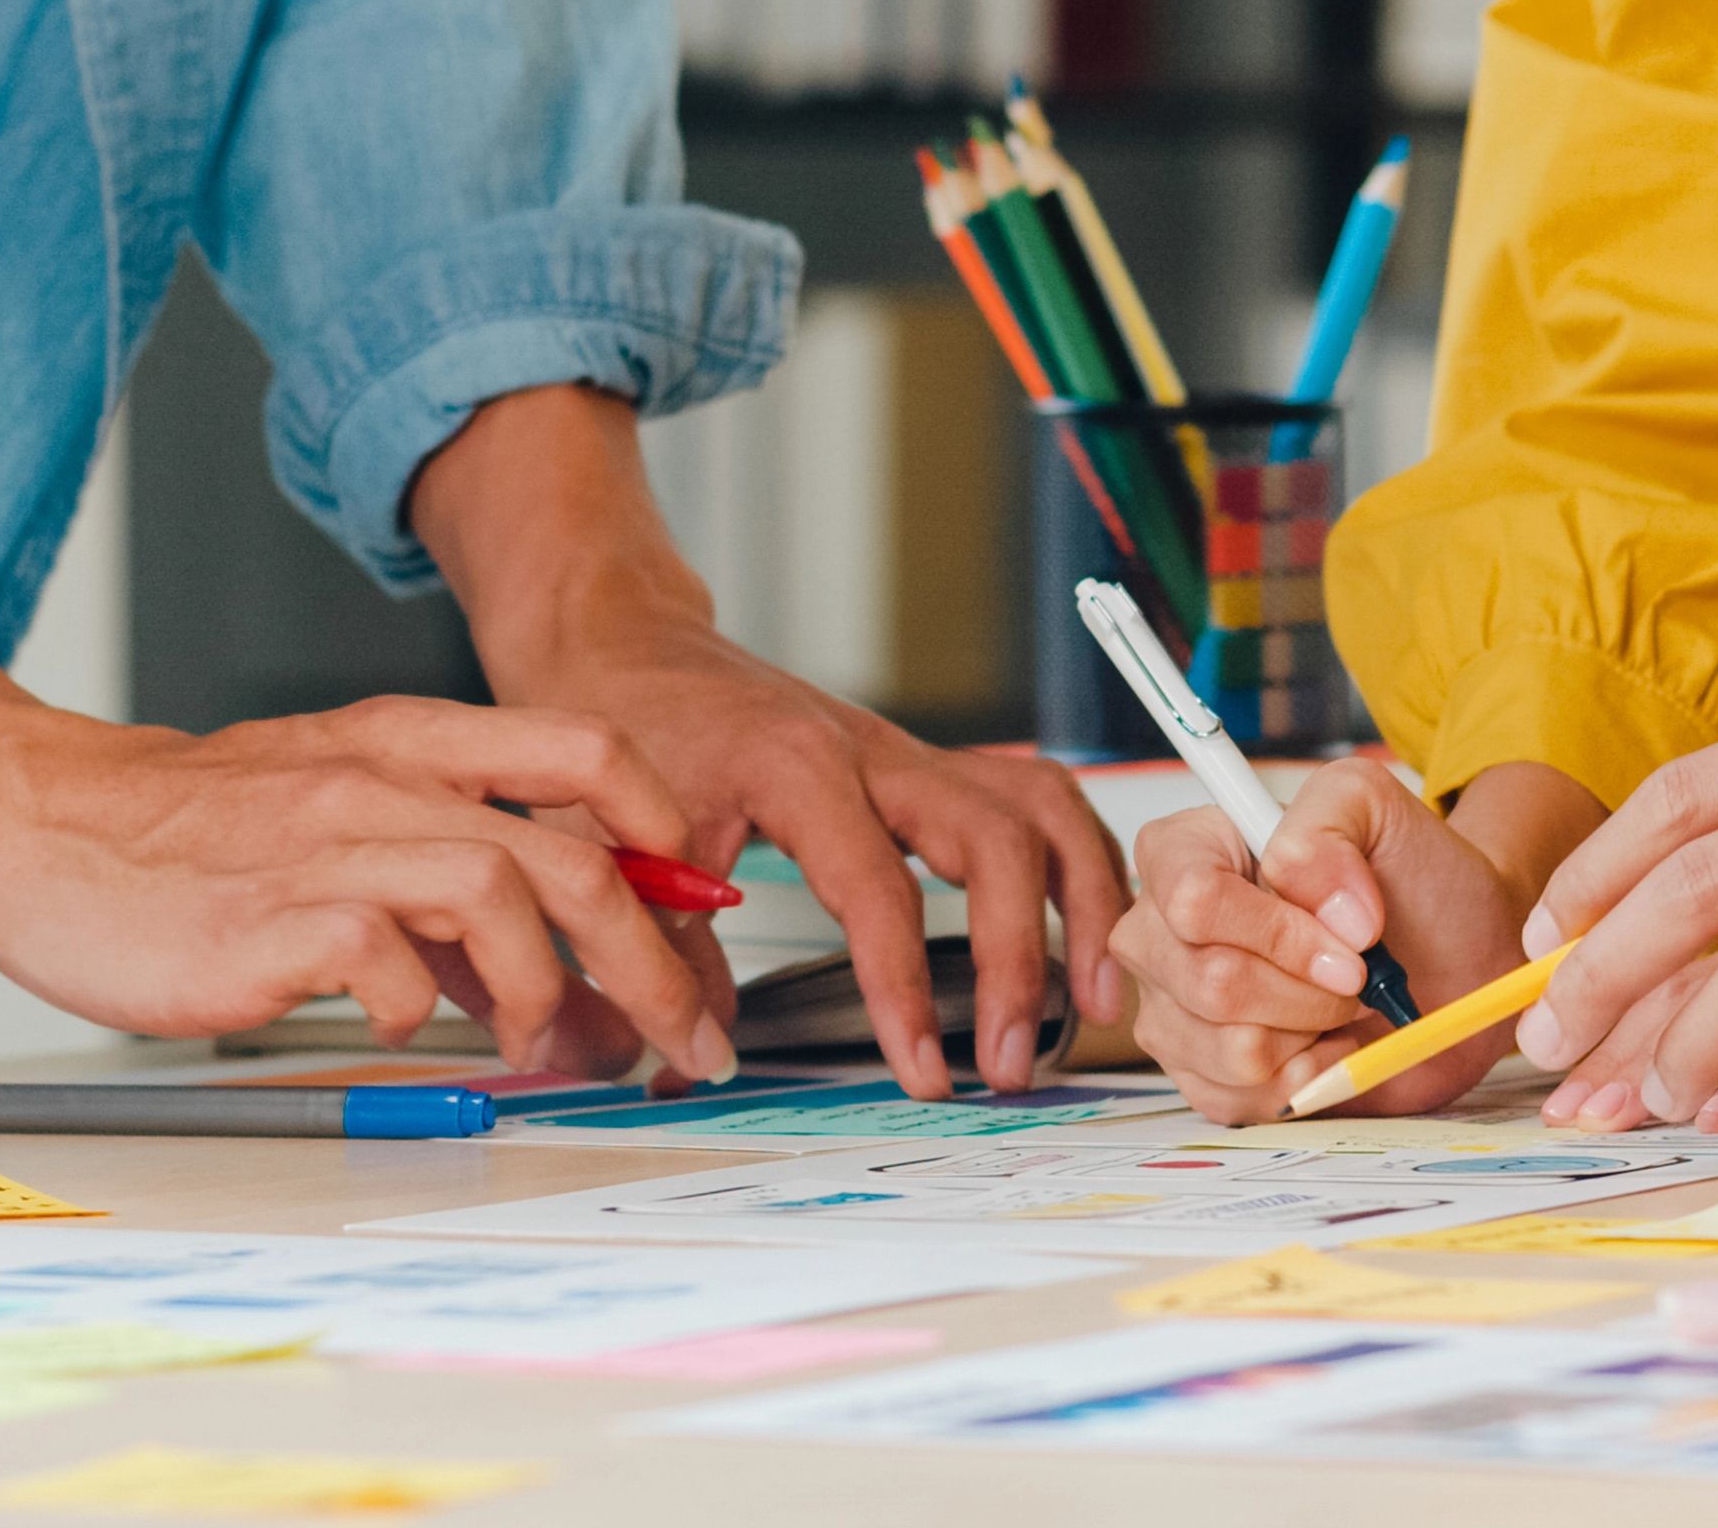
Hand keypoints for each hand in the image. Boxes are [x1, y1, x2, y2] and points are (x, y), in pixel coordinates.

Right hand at [0, 694, 735, 1082]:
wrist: (34, 821)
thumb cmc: (186, 833)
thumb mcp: (333, 816)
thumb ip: (439, 886)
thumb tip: (544, 979)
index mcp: (405, 742)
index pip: (583, 750)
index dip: (662, 825)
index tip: (702, 904)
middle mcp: (381, 783)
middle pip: (570, 851)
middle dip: (653, 957)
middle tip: (681, 1034)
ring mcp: (328, 848)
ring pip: (500, 889)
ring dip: (546, 986)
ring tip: (537, 1042)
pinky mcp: (271, 922)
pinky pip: (390, 964)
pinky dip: (423, 1009)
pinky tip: (406, 1027)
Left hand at [489, 611, 1124, 1096]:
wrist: (632, 645)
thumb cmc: (624, 732)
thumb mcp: (617, 843)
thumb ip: (664, 951)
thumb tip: (703, 1055)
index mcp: (797, 766)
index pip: (878, 888)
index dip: (906, 988)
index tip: (924, 1070)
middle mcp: (874, 751)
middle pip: (996, 837)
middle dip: (1021, 958)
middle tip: (1011, 1061)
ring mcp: (913, 754)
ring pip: (1042, 805)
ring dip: (1086, 902)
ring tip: (1100, 1000)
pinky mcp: (930, 768)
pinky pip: (1036, 803)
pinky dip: (1080, 866)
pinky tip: (1090, 937)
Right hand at [1109, 760, 1529, 1123]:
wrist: (1455, 955)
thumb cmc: (1409, 878)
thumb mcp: (1375, 807)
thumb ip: (1328, 823)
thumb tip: (1302, 892)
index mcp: (1185, 851)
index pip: (1192, 899)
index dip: (1277, 930)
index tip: (1354, 938)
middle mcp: (1160, 932)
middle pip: (1211, 982)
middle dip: (1309, 988)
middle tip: (1358, 973)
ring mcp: (1172, 1009)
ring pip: (1231, 1049)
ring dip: (1312, 1032)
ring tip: (1342, 1003)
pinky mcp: (1202, 1075)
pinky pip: (1239, 1098)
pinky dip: (1307, 1079)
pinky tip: (1327, 1044)